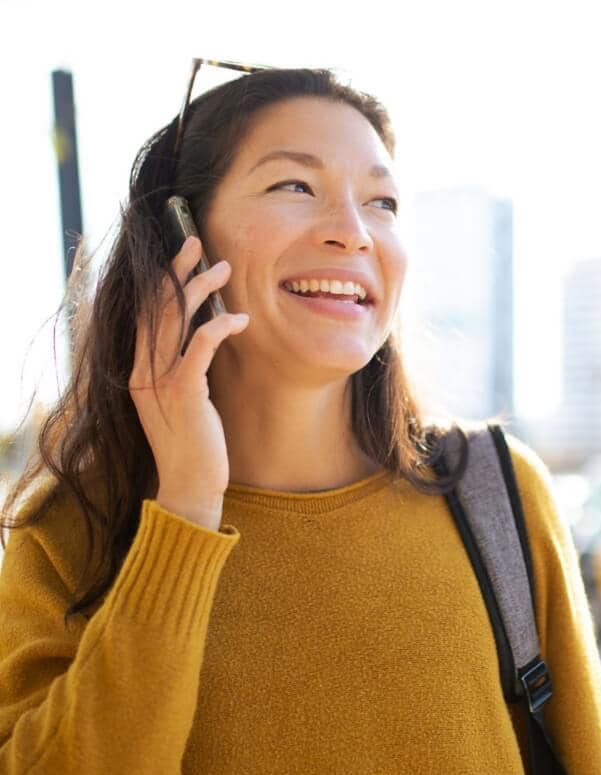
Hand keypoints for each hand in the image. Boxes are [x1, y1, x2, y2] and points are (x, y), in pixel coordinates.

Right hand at [129, 236, 248, 528]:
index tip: (180, 255)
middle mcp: (142, 371)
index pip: (145, 313)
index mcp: (139, 369)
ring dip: (200, 287)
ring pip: (175, 319)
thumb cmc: (192, 441)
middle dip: (176, 270)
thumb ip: (183, 366)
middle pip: (156, 306)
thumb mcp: (183, 398)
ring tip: (223, 268)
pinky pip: (200, 346)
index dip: (161, 279)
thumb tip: (202, 332)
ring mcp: (159, 382)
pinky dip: (220, 327)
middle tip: (196, 242)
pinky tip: (240, 319)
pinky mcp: (184, 394)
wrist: (190, 486)